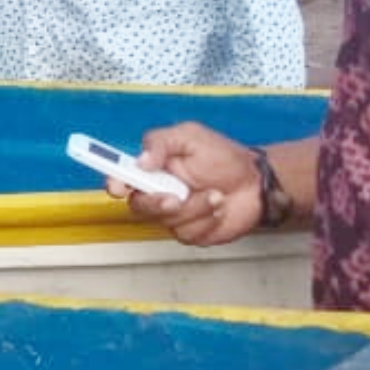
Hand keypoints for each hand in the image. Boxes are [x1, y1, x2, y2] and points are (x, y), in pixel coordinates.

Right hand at [125, 122, 261, 246]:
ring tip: (216, 195)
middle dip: (156, 203)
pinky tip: (218, 208)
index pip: (121, 176)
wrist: (256, 184)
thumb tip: (140, 160)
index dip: (114, 182)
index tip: (118, 186)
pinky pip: (187, 232)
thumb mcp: (191, 137)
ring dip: (194, 208)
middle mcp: (157, 191)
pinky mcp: (189, 231)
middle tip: (176, 197)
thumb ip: (161, 142)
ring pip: (166, 220)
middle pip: (138, 205)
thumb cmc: (224, 157)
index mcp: (151, 167)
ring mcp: (172, 214)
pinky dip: (206, 220)